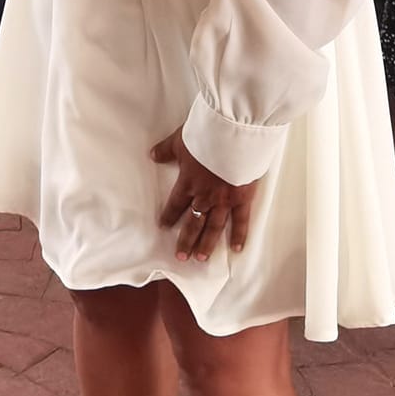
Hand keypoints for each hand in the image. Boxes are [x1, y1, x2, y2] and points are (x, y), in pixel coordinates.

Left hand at [151, 131, 257, 261]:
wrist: (233, 137)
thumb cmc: (206, 136)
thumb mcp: (180, 140)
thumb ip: (166, 150)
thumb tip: (152, 155)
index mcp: (188, 183)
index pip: (176, 204)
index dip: (169, 216)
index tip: (164, 226)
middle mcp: (204, 196)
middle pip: (193, 222)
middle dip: (186, 240)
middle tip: (181, 257)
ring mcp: (224, 200)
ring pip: (213, 227)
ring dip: (207, 244)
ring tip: (201, 258)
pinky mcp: (242, 199)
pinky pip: (240, 221)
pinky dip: (239, 236)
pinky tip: (236, 249)